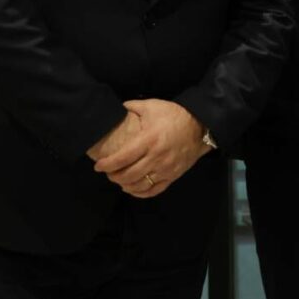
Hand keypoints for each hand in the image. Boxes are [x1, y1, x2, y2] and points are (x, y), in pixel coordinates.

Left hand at [92, 99, 211, 197]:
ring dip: (125, 185)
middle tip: (108, 173)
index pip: (123, 157)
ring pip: (140, 184)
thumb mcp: (153, 106)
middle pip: (129, 174)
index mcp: (149, 139)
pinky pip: (154, 190)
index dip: (108, 164)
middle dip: (114, 176)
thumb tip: (118, 106)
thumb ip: (133, 106)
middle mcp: (156, 157)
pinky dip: (140, 193)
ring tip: (118, 180)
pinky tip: (132, 188)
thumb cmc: (174, 115)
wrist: (200, 125)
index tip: (98, 166)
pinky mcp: (173, 175)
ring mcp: (165, 168)